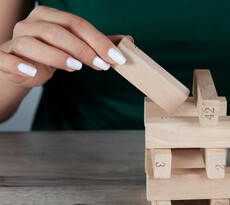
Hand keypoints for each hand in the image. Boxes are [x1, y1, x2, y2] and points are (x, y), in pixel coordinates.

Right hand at [0, 5, 131, 88]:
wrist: (23, 66)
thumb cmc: (52, 53)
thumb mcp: (77, 46)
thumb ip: (100, 44)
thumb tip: (129, 41)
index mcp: (50, 16)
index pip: (77, 24)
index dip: (98, 41)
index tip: (116, 58)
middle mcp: (31, 23)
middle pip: (57, 31)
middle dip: (83, 49)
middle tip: (101, 65)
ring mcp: (16, 39)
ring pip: (33, 43)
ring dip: (57, 56)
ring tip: (76, 68)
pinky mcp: (5, 56)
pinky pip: (7, 58)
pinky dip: (19, 65)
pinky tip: (33, 74)